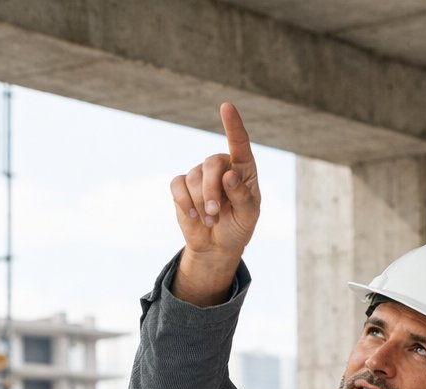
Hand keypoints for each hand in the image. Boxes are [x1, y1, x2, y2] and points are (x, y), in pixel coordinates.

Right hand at [171, 102, 261, 304]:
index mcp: (243, 168)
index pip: (239, 142)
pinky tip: (193, 215)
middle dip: (211, 190)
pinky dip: (184, 202)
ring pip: (194, 178)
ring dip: (200, 202)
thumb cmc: (238, 226)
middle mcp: (221, 166)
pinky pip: (177, 186)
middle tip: (215, 212)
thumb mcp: (248, 215)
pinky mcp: (182, 186)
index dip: (233, 124)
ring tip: (210, 219)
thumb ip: (242, 195)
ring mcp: (200, 174)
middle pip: (211, 163)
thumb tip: (229, 174)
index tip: (226, 107)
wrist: (217, 245)